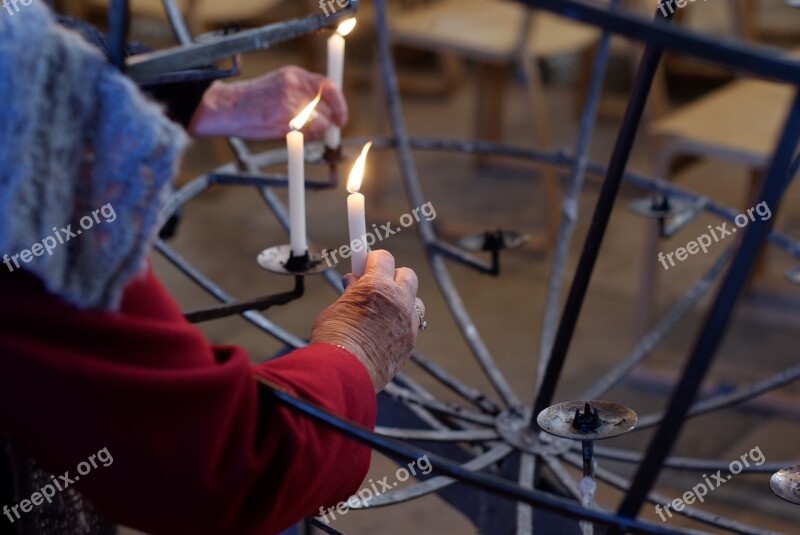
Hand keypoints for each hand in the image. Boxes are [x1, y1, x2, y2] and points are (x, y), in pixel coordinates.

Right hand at [187, 66, 347, 139]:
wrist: (227, 108)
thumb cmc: (252, 102)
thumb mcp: (279, 87)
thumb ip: (302, 95)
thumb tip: (327, 115)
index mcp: (294, 74)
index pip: (328, 86)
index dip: (339, 105)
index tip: (341, 119)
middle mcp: (295, 86)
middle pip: (327, 108)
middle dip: (327, 123)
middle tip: (322, 133)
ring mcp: (291, 103)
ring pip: (321, 123)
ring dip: (315, 133)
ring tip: (296, 132)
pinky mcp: (286, 121)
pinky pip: (310, 134)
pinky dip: (306, 139)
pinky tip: (289, 136)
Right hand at [310, 250, 423, 392]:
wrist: (343, 374)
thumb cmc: (333, 341)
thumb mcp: (336, 308)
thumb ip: (351, 293)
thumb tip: (354, 282)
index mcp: (376, 286)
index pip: (384, 257)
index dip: (373, 259)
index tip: (365, 264)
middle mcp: (398, 300)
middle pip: (406, 274)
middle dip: (392, 276)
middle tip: (375, 286)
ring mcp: (408, 322)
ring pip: (415, 300)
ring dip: (402, 301)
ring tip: (383, 312)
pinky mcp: (411, 342)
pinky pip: (412, 324)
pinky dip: (401, 323)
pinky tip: (385, 332)